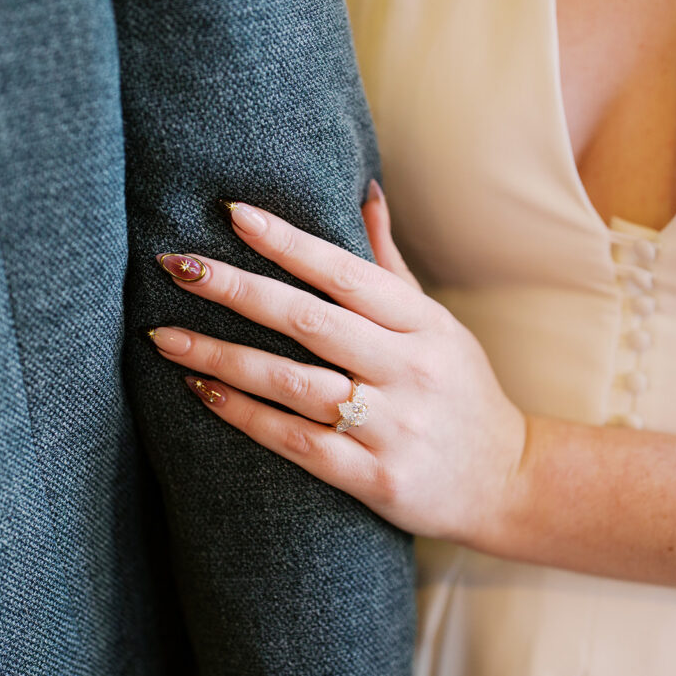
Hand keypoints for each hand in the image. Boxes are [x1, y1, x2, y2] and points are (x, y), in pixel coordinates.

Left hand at [148, 185, 528, 546]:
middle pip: (311, 321)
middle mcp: (410, 369)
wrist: (510, 483)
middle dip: (237, 290)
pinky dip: (247, 415)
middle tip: (177, 267)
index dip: (288, 242)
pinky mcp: (377, 478)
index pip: (347, 273)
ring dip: (224, 356)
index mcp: (424, 325)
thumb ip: (391, 267)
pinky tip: (204, 392)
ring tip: (165, 336)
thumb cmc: (464, 394)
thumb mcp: (440, 325)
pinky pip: (298, 442)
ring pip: (294, 383)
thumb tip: (363, 192)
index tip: (232, 215)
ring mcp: (393, 426)